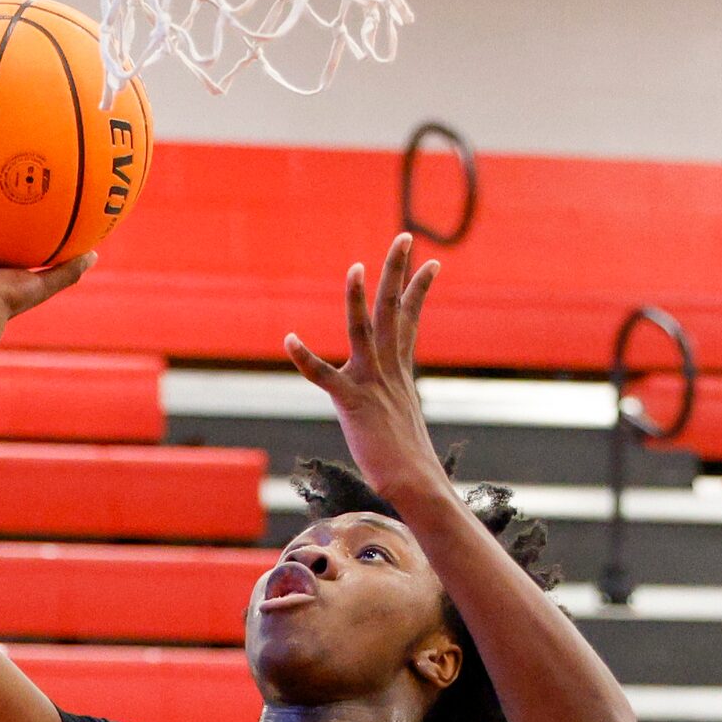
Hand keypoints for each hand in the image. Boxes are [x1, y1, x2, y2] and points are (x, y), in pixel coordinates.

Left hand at [284, 232, 449, 501]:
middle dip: (398, 270)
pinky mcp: (351, 403)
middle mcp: (390, 370)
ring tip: (355, 267)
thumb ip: (395, 410)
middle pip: (395, 310)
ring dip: (357, 298)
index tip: (432, 263)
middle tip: (404, 237)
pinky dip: (305, 357)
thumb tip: (400, 419)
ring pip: (364, 331)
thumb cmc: (409, 466)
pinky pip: (324, 376)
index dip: (419, 289)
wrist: (414, 485)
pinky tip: (289, 339)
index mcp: (401, 372)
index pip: (411, 320)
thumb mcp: (402, 425)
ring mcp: (371, 384)